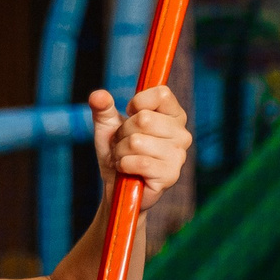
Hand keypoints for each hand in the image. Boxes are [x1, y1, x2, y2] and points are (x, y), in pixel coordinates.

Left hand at [92, 86, 191, 200]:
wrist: (116, 186)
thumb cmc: (118, 152)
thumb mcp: (108, 126)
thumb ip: (103, 108)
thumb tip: (98, 95)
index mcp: (173, 116)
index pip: (161, 94)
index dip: (138, 102)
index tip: (130, 115)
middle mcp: (182, 134)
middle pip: (144, 119)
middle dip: (123, 133)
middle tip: (125, 144)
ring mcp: (178, 156)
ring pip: (137, 142)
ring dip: (121, 151)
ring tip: (125, 158)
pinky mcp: (170, 175)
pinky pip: (139, 162)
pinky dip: (124, 165)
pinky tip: (127, 170)